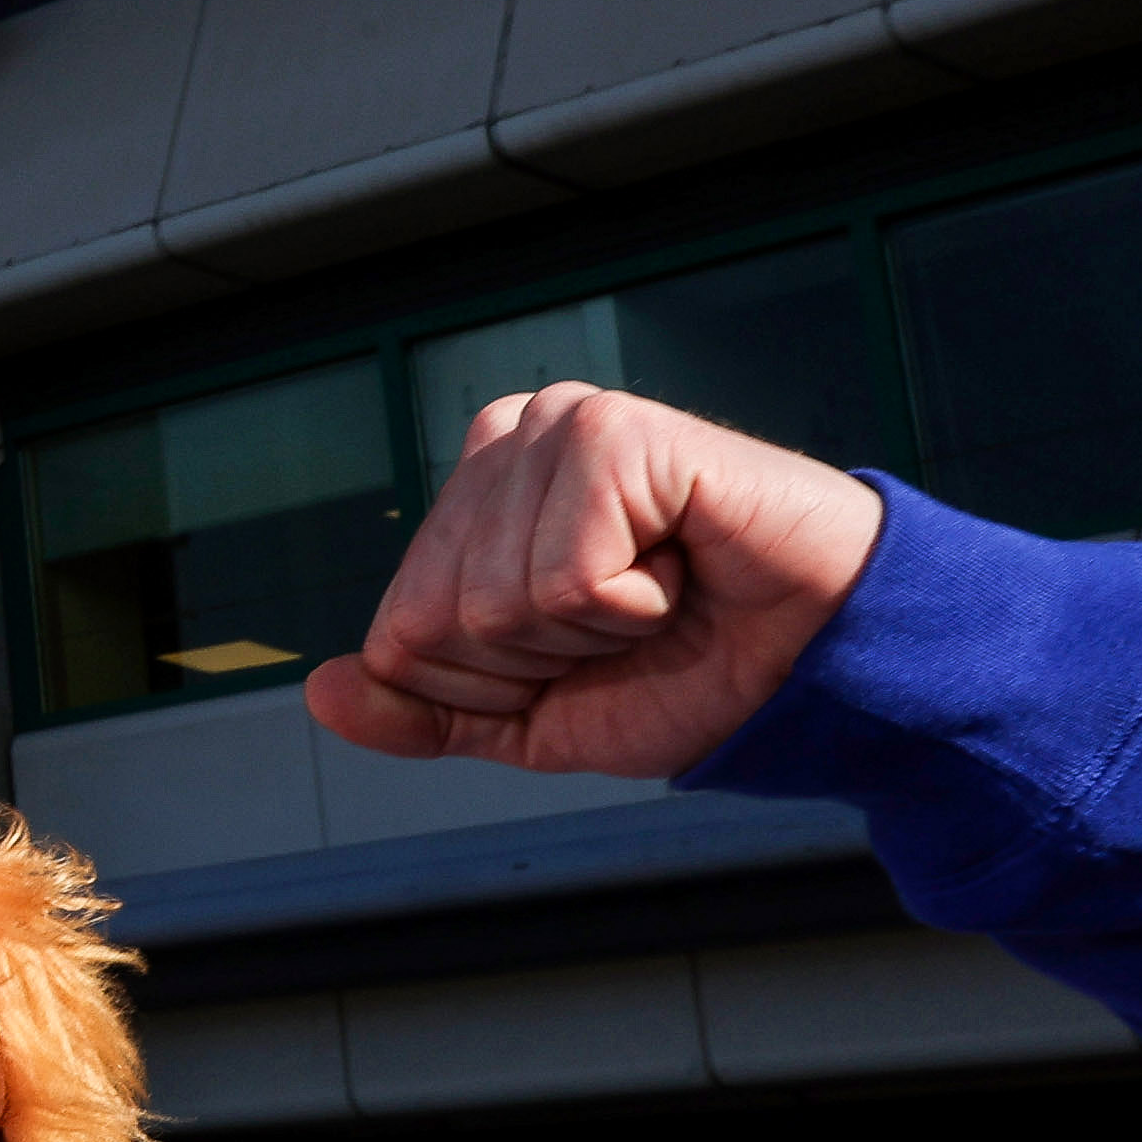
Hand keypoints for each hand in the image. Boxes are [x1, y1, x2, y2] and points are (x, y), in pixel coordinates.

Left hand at [304, 386, 882, 779]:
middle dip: (539, 658)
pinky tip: (684, 565)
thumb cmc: (688, 670)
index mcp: (472, 492)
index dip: (493, 680)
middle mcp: (505, 438)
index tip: (585, 645)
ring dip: (592, 631)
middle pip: (436, 622)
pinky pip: (566, 579)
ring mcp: (558, 425)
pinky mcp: (615, 434)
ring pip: (496, 603)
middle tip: (632, 620)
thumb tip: (324, 691)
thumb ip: (425, 710)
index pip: (396, 636)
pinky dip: (631, 604)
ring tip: (662, 589)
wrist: (817, 667)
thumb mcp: (531, 716)